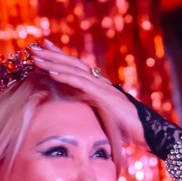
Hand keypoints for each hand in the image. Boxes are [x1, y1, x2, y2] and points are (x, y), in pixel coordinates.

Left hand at [29, 40, 146, 147]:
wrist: (149, 133)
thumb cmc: (129, 130)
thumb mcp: (105, 120)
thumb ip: (93, 114)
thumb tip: (79, 118)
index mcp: (99, 86)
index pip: (76, 67)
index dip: (60, 57)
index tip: (44, 48)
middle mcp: (100, 82)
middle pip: (72, 64)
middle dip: (51, 55)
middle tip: (33, 47)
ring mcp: (102, 88)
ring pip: (73, 70)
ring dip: (53, 63)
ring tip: (35, 57)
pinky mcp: (104, 97)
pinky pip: (81, 84)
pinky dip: (65, 77)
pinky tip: (51, 73)